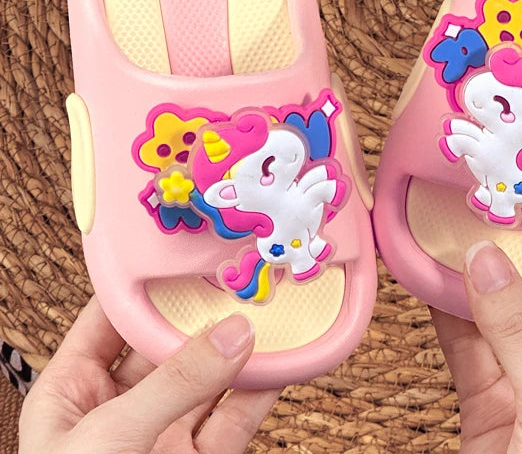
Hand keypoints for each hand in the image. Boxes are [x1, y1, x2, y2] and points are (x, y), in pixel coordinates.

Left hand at [19, 296, 279, 453]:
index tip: (192, 250)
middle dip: (207, 311)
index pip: (112, 317)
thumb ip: (175, 385)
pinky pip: (234, 418)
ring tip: (275, 310)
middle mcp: (120, 406)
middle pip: (170, 342)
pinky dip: (261, 390)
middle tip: (244, 274)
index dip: (149, 282)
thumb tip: (235, 333)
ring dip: (242, 347)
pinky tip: (283, 362)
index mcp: (73, 390)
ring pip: (210, 377)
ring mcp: (162, 433)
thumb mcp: (110, 440)